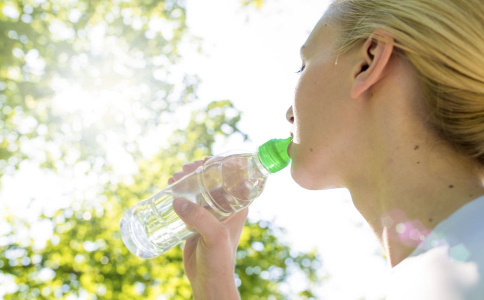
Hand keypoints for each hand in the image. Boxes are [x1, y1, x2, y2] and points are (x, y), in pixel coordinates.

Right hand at [169, 159, 246, 299]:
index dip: (217, 165)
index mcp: (237, 206)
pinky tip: (170, 190)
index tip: (199, 163)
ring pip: (199, 189)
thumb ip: (199, 218)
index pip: (231, 177)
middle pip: (212, 180)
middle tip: (181, 171)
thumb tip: (177, 200)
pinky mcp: (198, 221)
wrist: (209, 280)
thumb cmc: (219, 260)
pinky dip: (180, 193)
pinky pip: (189, 201)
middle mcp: (226, 207)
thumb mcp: (214, 236)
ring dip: (186, 181)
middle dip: (197, 171)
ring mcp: (211, 214)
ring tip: (172, 179)